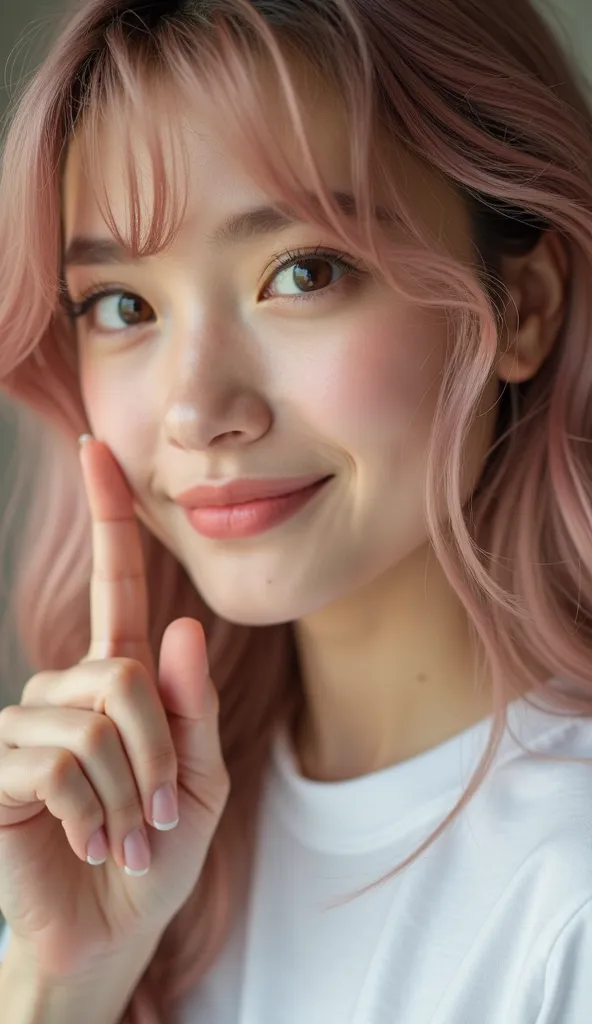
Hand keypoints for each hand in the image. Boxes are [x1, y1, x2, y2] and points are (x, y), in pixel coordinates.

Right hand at [0, 438, 229, 978]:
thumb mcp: (199, 777)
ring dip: (131, 792)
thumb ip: (191, 706)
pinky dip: (95, 811)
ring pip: (97, 722)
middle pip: (123, 675)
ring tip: (126, 834)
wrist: (114, 927)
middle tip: (162, 812)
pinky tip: (89, 840)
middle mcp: (64, 690)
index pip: (113, 586)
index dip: (109, 518)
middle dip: (160, 751)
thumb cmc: (158, 847)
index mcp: (116, 680)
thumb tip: (177, 627)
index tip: (98, 449)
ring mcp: (25, 727)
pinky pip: (61, 763)